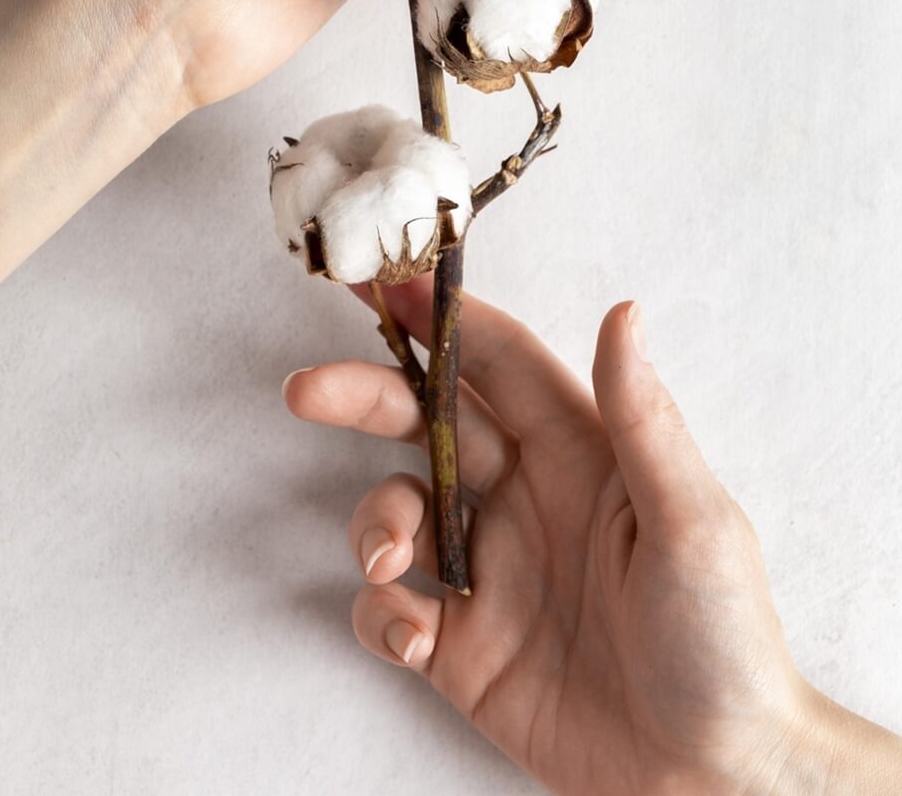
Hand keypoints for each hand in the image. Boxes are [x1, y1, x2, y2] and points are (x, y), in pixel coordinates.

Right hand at [283, 280, 901, 793]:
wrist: (710, 778)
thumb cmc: (722, 639)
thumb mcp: (690, 522)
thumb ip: (643, 419)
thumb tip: (623, 312)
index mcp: (578, 455)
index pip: (499, 366)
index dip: (446, 323)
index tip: (389, 286)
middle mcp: (523, 500)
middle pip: (427, 424)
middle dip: (367, 398)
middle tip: (310, 389)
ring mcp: (486, 572)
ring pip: (396, 511)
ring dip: (373, 522)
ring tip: (385, 560)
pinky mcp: (460, 646)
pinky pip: (389, 610)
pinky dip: (381, 615)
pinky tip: (415, 637)